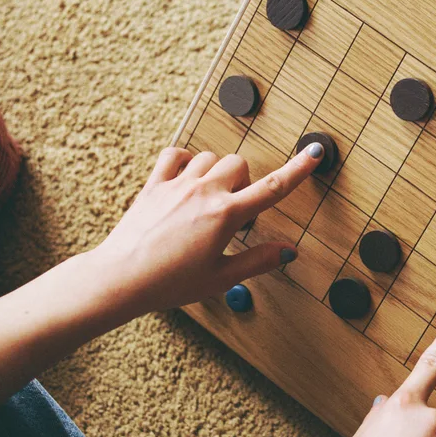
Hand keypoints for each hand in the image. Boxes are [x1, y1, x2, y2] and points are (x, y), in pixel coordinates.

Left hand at [88, 143, 323, 317]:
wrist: (120, 278)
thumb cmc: (169, 283)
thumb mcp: (220, 279)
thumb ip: (257, 261)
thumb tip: (288, 251)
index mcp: (225, 216)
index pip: (273, 188)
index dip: (298, 170)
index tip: (315, 153)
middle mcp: (204, 192)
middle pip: (239, 164)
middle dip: (243, 182)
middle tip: (232, 211)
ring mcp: (177, 184)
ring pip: (210, 157)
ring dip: (216, 172)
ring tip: (207, 200)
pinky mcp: (154, 184)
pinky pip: (176, 154)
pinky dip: (185, 161)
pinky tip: (185, 180)